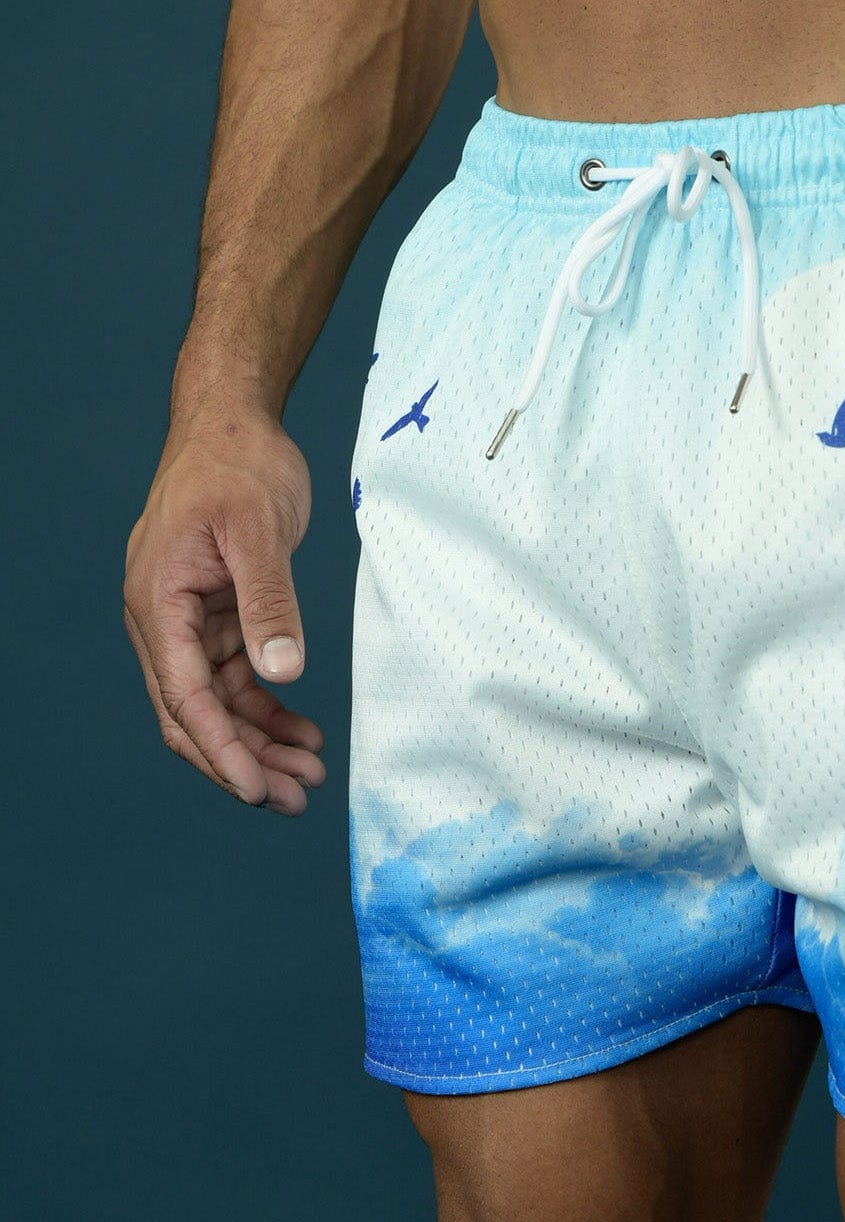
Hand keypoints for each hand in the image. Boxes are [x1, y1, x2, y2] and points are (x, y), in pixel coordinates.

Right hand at [124, 403, 323, 813]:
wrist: (233, 422)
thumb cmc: (239, 465)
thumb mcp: (259, 530)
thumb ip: (269, 602)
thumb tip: (282, 672)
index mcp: (158, 603)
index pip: (183, 698)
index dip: (219, 750)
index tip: (255, 791)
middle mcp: (163, 620)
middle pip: (194, 714)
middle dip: (242, 762)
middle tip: (296, 799)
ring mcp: (188, 621)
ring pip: (217, 704)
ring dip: (259, 742)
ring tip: (309, 773)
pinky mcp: (216, 615)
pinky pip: (236, 679)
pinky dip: (267, 708)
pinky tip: (304, 731)